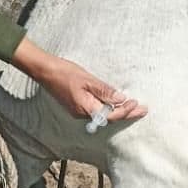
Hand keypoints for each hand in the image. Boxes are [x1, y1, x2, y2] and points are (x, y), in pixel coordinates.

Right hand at [11, 37, 146, 122]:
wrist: (44, 70)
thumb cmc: (65, 72)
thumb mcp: (88, 80)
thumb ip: (104, 91)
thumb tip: (121, 100)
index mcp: (85, 109)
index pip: (111, 116)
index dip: (126, 111)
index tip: (138, 105)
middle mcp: (82, 114)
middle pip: (108, 118)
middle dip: (126, 113)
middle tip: (142, 109)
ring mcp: (78, 110)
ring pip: (102, 114)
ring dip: (118, 110)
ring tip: (132, 106)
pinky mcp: (76, 105)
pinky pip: (96, 109)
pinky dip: (107, 107)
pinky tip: (114, 101)